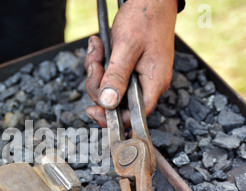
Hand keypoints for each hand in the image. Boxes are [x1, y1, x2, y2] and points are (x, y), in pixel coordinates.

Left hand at [84, 0, 177, 126]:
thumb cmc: (145, 17)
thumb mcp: (127, 47)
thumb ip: (117, 76)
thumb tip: (108, 104)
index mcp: (153, 84)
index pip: (134, 116)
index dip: (112, 118)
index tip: (92, 110)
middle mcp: (147, 84)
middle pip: (116, 103)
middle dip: (98, 86)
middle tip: (95, 64)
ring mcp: (137, 77)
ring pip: (109, 88)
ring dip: (96, 71)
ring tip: (97, 49)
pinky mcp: (129, 68)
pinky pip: (109, 75)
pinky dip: (99, 62)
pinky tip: (99, 45)